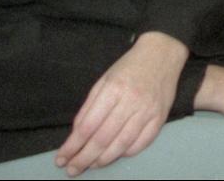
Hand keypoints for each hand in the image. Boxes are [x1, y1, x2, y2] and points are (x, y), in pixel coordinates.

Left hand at [56, 32, 183, 176]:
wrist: (162, 54)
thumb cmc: (129, 66)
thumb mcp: (103, 80)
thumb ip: (89, 107)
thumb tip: (77, 134)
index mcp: (113, 89)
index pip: (88, 126)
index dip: (73, 145)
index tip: (61, 158)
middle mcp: (131, 102)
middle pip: (103, 139)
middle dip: (84, 158)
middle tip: (72, 170)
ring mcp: (147, 112)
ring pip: (122, 145)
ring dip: (103, 160)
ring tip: (90, 166)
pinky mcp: (160, 118)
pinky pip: (141, 143)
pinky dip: (126, 153)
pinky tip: (114, 155)